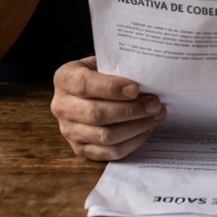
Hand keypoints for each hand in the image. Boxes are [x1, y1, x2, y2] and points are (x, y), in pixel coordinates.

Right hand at [51, 56, 165, 160]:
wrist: (86, 91)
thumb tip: (149, 82)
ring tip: (156, 116)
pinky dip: (132, 142)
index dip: (112, 88)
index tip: (136, 89)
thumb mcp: (103, 63)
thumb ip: (119, 70)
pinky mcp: (80, 149)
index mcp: (64, 78)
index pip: (85, 85)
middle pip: (96, 114)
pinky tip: (146, 130)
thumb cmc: (100, 74)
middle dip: (131, 110)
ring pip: (105, 136)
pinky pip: (109, 152)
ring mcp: (68, 130)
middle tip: (155, 104)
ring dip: (136, 127)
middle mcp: (61, 106)